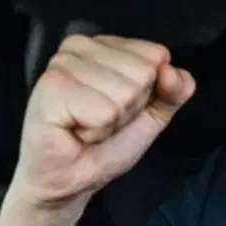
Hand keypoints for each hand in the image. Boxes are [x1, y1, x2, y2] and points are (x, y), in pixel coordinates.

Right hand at [0, 35, 194, 225]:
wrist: (71, 180)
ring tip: (87, 126)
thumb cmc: (104, 144)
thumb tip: (174, 71)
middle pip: (143, 73)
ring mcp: (62, 64)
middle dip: (128, 108)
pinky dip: (97, 130)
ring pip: (125, 92)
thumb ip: (174, 90)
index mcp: (104, 44)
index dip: (145, 93)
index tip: (116, 108)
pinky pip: (105, 110)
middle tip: (101, 120)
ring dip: (111, 121)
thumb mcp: (152, 114)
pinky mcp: (52, 87)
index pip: (156, 56)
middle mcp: (79, 46)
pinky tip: (75, 131)